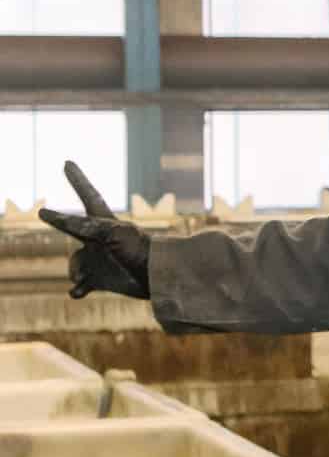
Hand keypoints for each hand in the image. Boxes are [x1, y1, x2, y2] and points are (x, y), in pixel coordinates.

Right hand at [38, 161, 151, 299]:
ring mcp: (97, 259)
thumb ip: (88, 226)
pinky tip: (77, 292)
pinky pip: (80, 285)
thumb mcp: (114, 233)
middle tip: (44, 212)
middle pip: (73, 227)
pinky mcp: (100, 280)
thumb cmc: (139, 250)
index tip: (68, 163)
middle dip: (61, 220)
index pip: (88, 195)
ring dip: (75, 272)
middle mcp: (97, 240)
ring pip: (73, 264)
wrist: (156, 277)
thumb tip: (64, 221)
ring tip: (83, 278)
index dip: (77, 180)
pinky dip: (77, 289)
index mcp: (104, 223)